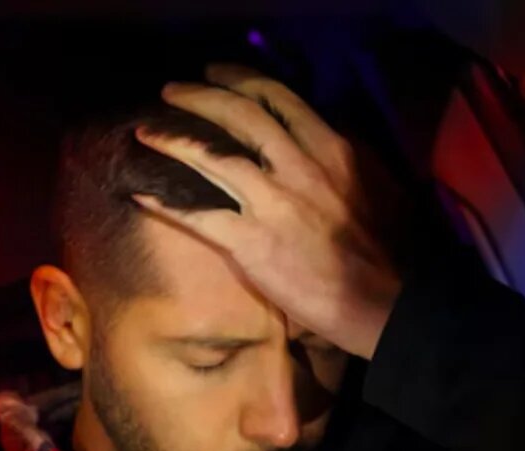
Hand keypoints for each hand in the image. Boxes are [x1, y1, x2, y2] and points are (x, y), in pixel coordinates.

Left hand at [133, 64, 400, 359]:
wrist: (384, 301)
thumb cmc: (382, 249)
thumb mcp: (373, 184)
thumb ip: (341, 156)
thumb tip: (315, 137)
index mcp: (330, 148)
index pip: (277, 98)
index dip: (239, 80)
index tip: (214, 74)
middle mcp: (298, 165)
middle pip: (238, 115)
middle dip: (198, 97)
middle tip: (171, 92)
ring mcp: (272, 203)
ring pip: (211, 157)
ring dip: (172, 140)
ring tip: (146, 133)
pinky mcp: (250, 242)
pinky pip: (196, 215)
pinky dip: (163, 202)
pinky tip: (140, 194)